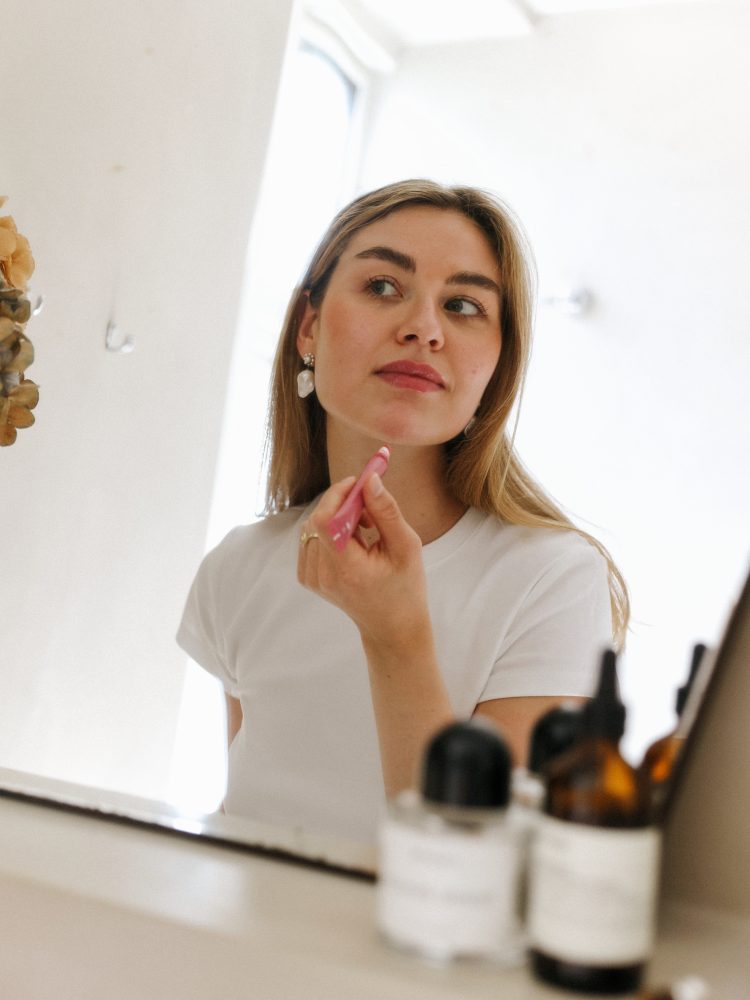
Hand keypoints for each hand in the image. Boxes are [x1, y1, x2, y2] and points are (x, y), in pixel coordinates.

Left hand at [297, 473, 429, 647]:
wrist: (391, 626)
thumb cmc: (405, 587)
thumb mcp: (406, 546)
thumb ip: (386, 511)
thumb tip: (370, 479)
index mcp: (347, 569)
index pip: (325, 520)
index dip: (338, 495)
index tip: (359, 483)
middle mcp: (323, 575)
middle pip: (318, 520)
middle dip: (341, 504)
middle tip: (369, 507)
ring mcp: (312, 579)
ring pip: (312, 528)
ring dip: (336, 518)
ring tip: (365, 529)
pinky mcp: (308, 578)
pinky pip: (310, 540)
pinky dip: (328, 532)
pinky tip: (351, 542)